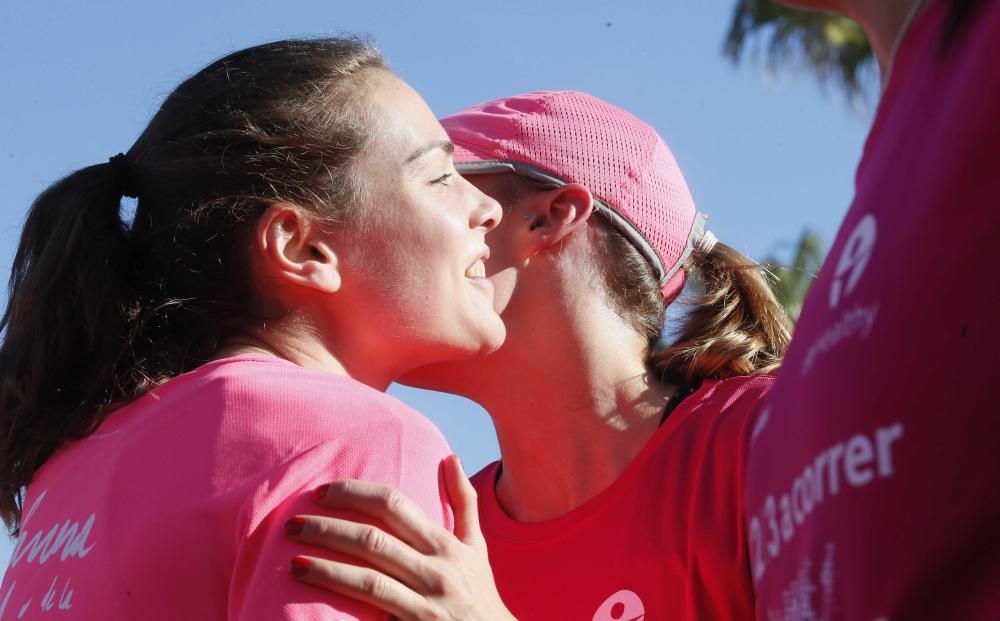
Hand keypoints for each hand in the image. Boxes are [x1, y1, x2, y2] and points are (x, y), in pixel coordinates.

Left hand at [285, 454, 515, 620]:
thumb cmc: (480, 593)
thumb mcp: (476, 547)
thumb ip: (463, 502)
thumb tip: (450, 457)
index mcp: (446, 543)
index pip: (394, 504)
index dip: (355, 493)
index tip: (323, 491)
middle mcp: (437, 569)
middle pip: (373, 538)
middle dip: (328, 527)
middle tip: (293, 522)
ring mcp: (427, 602)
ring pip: (368, 577)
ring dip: (326, 564)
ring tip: (293, 558)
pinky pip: (373, 609)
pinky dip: (340, 596)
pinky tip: (316, 590)